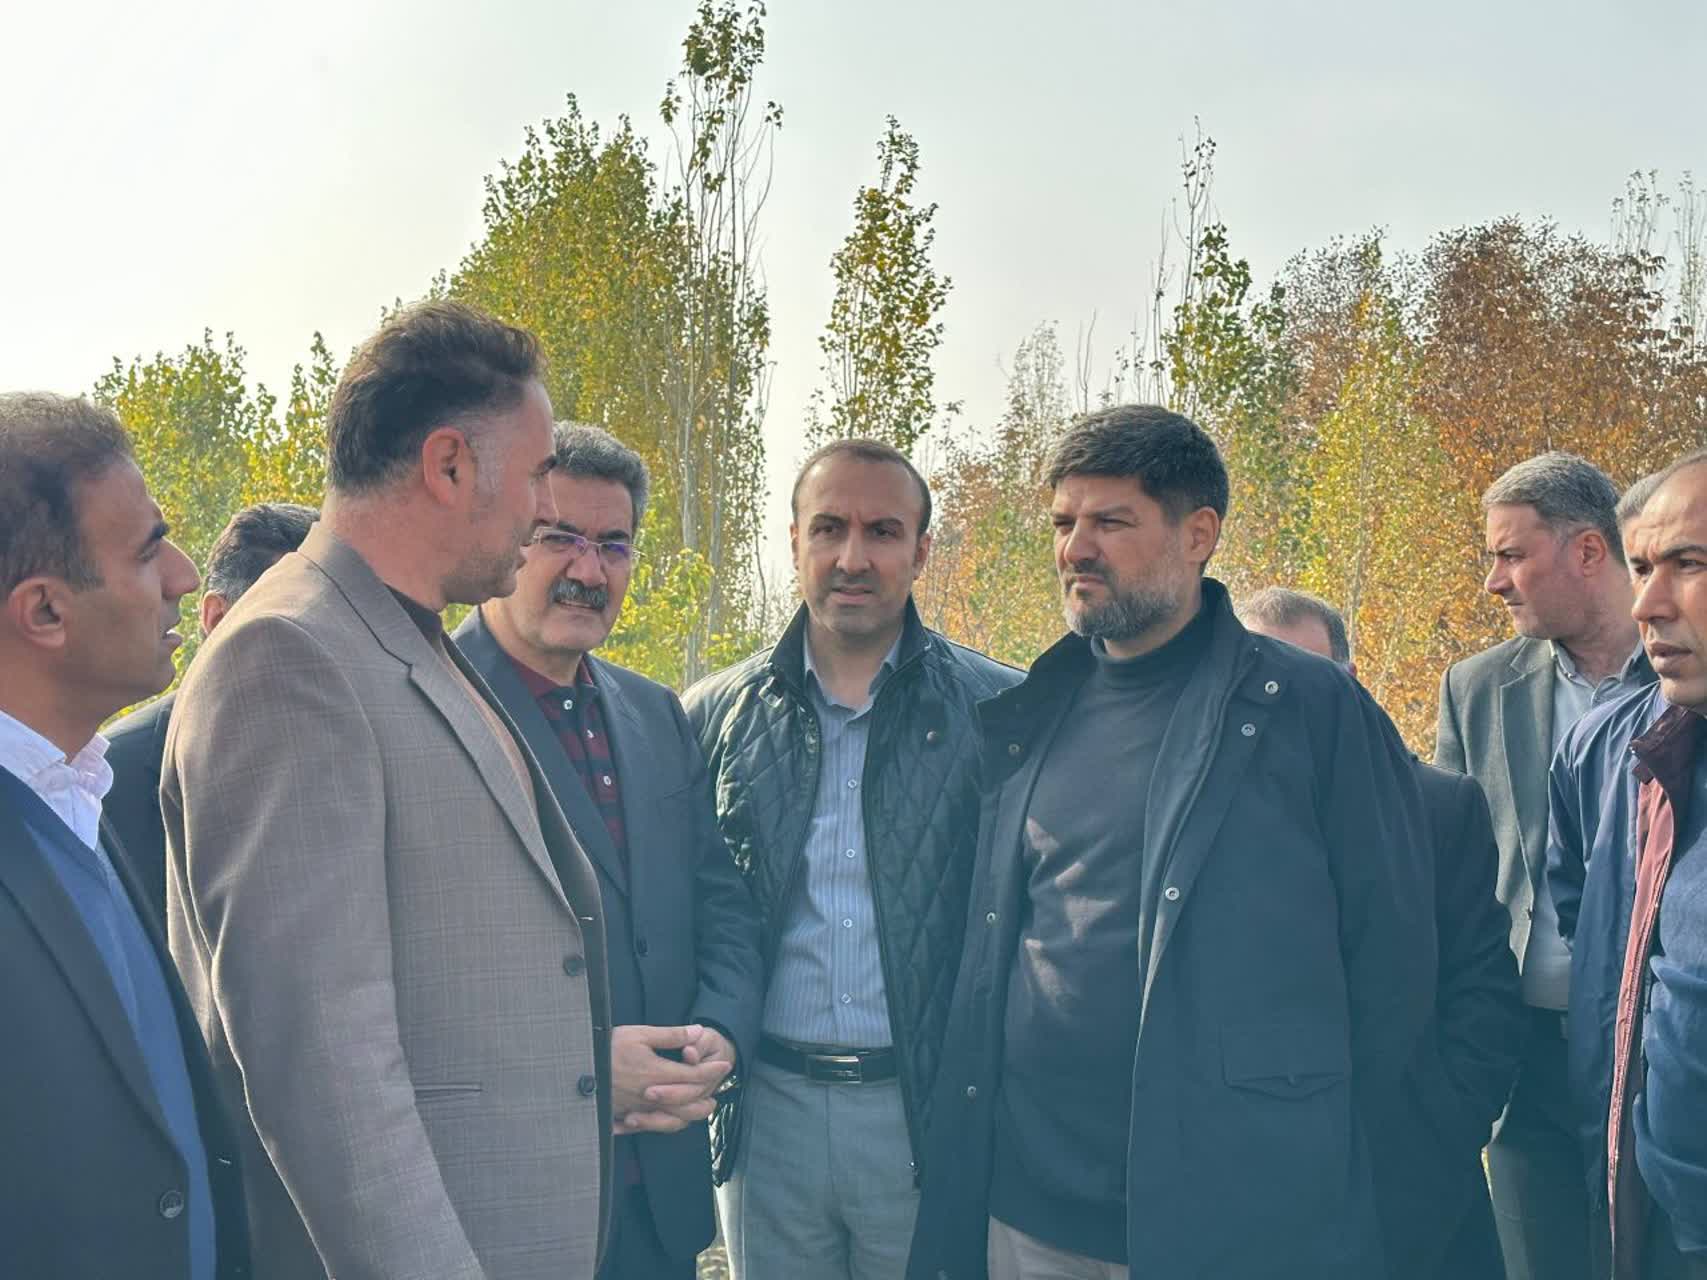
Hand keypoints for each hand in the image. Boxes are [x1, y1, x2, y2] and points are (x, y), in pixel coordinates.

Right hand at [609, 1024, 729, 1135]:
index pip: (694, 1076)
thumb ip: (671, 1035)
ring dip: (692, 1114)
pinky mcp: (627, 1116)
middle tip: (718, 1090)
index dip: (712, 1070)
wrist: (576, 1068)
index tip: (726, 1064)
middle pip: (689, 1103)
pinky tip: (670, 1119)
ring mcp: (640, 1109)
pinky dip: (667, 1124)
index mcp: (658, 1074)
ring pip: (674, 1119)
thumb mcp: (640, 1034)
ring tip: (702, 1108)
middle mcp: (652, 1096)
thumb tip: (697, 1031)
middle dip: (707, 1096)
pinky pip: (653, 1127)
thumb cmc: (607, 1048)